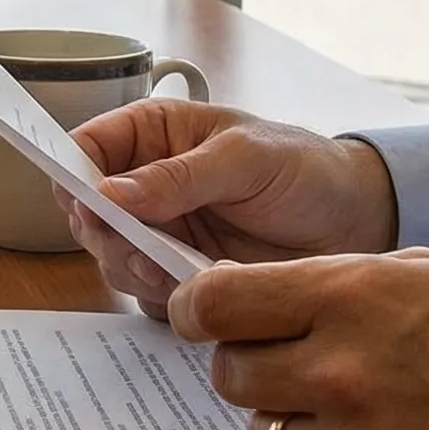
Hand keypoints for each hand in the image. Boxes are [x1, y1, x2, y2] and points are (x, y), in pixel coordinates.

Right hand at [57, 100, 398, 318]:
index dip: (71, 174)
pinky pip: (143, 291)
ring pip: (109, 255)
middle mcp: (144, 182)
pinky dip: (159, 296)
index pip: (85, 147)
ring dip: (132, 268)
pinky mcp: (177, 272)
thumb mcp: (245, 158)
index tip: (85, 205)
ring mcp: (159, 230)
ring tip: (173, 270)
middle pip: (86, 211)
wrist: (357, 222)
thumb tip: (109, 194)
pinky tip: (192, 287)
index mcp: (152, 134)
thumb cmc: (304, 169)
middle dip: (106, 234)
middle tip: (142, 248)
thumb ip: (178, 176)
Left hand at [172, 250, 428, 429]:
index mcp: (349, 300)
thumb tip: (243, 293)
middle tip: (297, 365)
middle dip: (254, 365)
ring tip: (356, 413)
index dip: (200, 309)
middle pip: (229, 374)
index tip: (205, 315)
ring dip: (294, 425)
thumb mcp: (425, 272)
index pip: (215, 304)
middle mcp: (341, 374)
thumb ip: (330, 282)